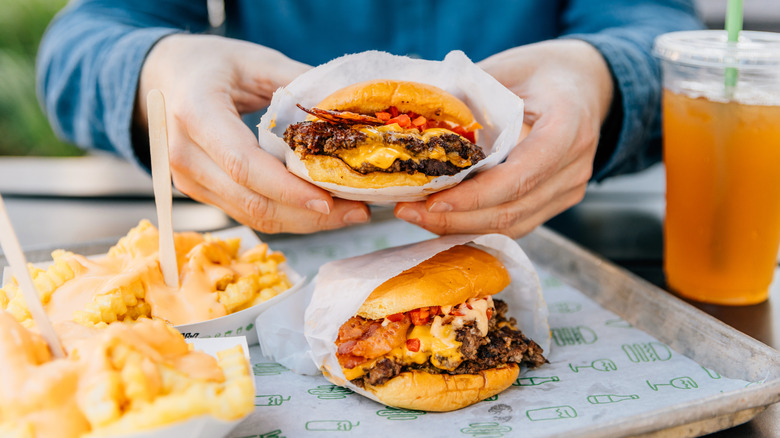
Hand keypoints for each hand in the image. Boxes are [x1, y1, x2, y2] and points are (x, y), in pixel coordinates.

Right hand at [136, 34, 370, 232]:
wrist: (164, 76)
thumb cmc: (211, 64)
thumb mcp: (255, 61)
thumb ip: (298, 84)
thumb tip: (346, 113)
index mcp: (195, 113)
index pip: (244, 165)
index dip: (287, 189)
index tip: (329, 200)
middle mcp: (183, 154)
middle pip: (251, 201)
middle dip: (308, 215)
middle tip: (357, 212)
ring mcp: (186, 179)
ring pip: (251, 215)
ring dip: (303, 222)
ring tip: (348, 213)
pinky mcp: (198, 192)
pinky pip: (247, 213)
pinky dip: (287, 215)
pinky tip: (320, 209)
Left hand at [394, 39, 613, 236]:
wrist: (583, 82)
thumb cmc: (542, 70)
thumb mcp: (506, 68)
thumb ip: (469, 96)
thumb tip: (418, 125)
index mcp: (568, 126)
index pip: (520, 175)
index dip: (475, 196)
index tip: (434, 202)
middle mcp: (575, 166)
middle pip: (513, 209)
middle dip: (456, 218)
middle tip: (409, 212)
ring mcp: (570, 188)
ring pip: (513, 225)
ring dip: (462, 227)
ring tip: (417, 217)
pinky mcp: (558, 200)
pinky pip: (516, 223)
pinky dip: (477, 225)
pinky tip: (443, 219)